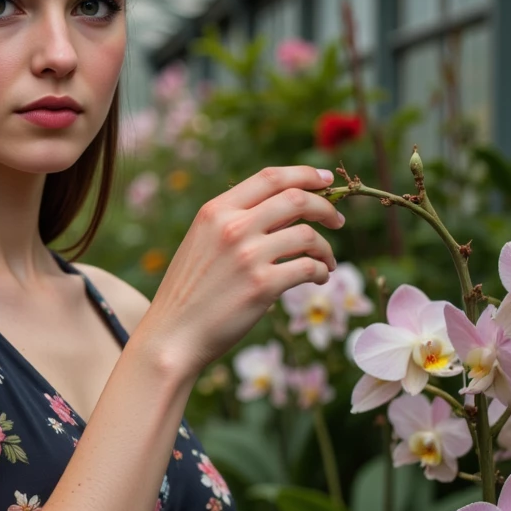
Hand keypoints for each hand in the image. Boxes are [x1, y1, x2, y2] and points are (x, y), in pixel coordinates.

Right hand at [147, 165, 343, 376]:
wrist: (172, 336)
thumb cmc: (189, 293)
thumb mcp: (202, 243)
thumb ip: (236, 222)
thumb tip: (288, 209)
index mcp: (216, 211)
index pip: (271, 177)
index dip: (305, 174)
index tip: (326, 181)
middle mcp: (232, 227)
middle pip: (296, 199)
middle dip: (326, 207)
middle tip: (338, 220)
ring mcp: (248, 256)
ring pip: (308, 236)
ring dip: (326, 248)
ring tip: (326, 261)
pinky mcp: (262, 286)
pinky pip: (308, 268)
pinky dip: (321, 271)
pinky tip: (319, 278)